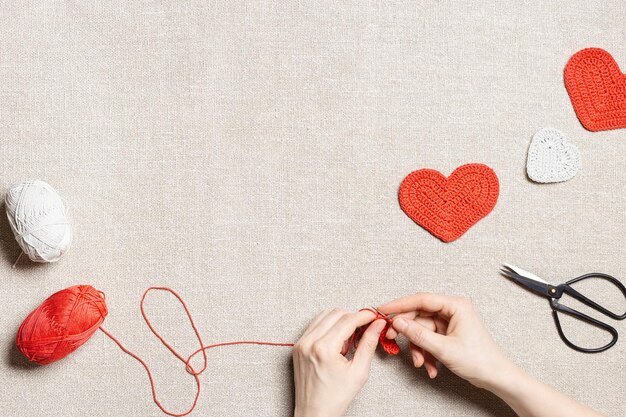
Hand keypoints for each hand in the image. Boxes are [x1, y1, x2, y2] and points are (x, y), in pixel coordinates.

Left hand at [293, 309, 386, 416]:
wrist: (314, 412)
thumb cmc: (336, 397)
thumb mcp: (359, 371)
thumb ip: (368, 343)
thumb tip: (377, 324)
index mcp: (324, 349)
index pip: (348, 320)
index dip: (364, 315)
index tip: (374, 316)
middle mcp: (309, 342)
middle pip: (336, 313)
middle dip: (353, 316)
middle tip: (365, 326)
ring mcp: (301, 343)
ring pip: (324, 315)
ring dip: (340, 319)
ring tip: (351, 336)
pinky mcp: (298, 345)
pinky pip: (315, 325)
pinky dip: (328, 325)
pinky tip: (337, 339)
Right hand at [379, 293, 513, 389]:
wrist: (495, 376)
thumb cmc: (479, 360)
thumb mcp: (443, 348)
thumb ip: (418, 334)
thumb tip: (398, 322)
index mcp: (456, 305)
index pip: (421, 299)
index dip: (399, 304)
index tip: (383, 310)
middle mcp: (452, 310)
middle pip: (419, 315)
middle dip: (407, 332)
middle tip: (392, 338)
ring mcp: (450, 322)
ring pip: (422, 330)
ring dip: (418, 348)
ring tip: (420, 362)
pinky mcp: (448, 333)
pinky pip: (428, 339)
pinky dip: (426, 352)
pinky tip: (430, 365)